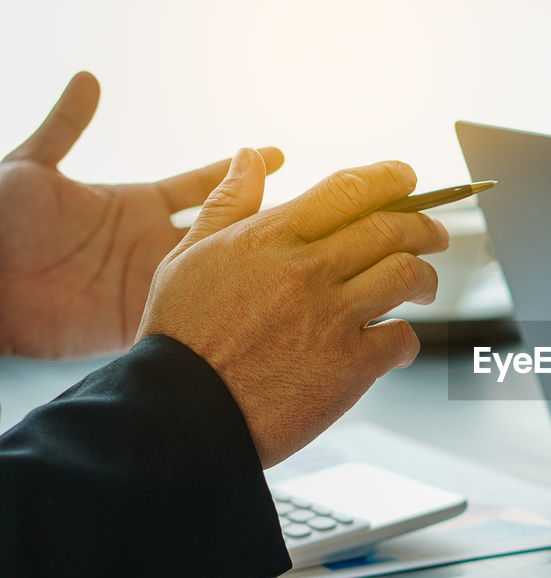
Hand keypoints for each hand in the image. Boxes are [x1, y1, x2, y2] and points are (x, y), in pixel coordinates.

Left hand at [0, 71, 282, 356]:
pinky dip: (229, 314)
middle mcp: (152, 244)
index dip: (242, 170)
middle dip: (266, 217)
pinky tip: (265, 308)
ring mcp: (153, 284)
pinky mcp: (145, 321)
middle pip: (226, 229)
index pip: (203, 185)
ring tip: (305, 256)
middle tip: (314, 207)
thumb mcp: (31, 168)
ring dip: (256, 266)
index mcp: (134, 204)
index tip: (279, 154)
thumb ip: (65, 126)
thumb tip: (90, 78)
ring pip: (221, 274)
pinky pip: (196, 318)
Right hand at [138, 150, 448, 466]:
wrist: (182, 412)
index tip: (408, 180)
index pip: (348, 190)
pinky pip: (402, 338)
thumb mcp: (188, 257)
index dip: (389, 179)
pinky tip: (395, 344)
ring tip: (423, 285)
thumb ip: (226, 203)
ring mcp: (331, 318)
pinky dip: (406, 339)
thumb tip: (252, 156)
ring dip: (425, 277)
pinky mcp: (349, 366)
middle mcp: (307, 271)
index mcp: (270, 238)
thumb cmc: (182, 336)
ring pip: (406, 275)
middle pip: (390, 228)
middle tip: (435, 234)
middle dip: (424, 226)